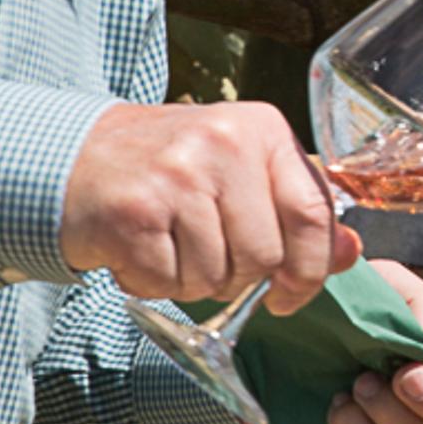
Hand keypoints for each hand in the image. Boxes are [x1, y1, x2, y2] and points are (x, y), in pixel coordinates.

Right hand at [59, 100, 354, 310]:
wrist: (73, 158)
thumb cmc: (168, 168)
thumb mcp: (241, 169)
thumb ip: (296, 208)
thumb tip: (350, 253)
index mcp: (262, 129)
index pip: (314, 214)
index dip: (309, 270)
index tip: (289, 294)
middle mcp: (224, 143)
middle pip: (265, 256)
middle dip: (238, 277)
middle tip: (206, 256)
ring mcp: (177, 176)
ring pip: (215, 277)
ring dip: (190, 281)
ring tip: (168, 246)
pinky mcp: (134, 212)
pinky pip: (167, 283)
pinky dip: (152, 283)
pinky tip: (139, 252)